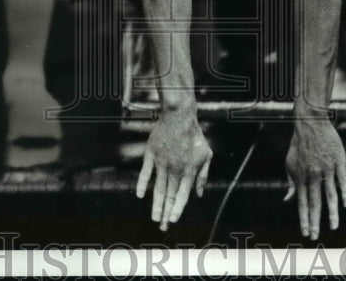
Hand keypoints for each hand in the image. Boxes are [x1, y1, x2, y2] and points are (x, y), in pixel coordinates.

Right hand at [136, 109, 212, 231]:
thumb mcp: (206, 155)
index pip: (182, 195)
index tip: (173, 220)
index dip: (177, 208)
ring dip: (155, 204)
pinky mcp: (151, 154)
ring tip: (154, 218)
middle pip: (169, 195)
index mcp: (188, 171)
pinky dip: (142, 183)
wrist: (179, 117)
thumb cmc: (194, 137)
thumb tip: (199, 194)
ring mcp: (161, 162)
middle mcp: (174, 169)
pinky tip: (139, 195)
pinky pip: (145, 172)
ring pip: (157, 188)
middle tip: (162, 226)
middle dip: (166, 213)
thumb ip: (203, 175)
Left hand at [285, 118, 345, 240]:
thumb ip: (291, 183)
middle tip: (315, 236)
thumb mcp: (289, 163)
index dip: (303, 219)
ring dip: (332, 213)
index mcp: (300, 177)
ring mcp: (326, 169)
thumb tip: (287, 200)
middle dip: (315, 221)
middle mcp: (313, 175)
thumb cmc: (299, 145)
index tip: (305, 232)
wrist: (310, 123)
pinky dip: (345, 193)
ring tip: (333, 226)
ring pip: (330, 195)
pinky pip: (343, 180)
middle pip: (315, 202)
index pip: (302, 203)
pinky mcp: (339, 162)